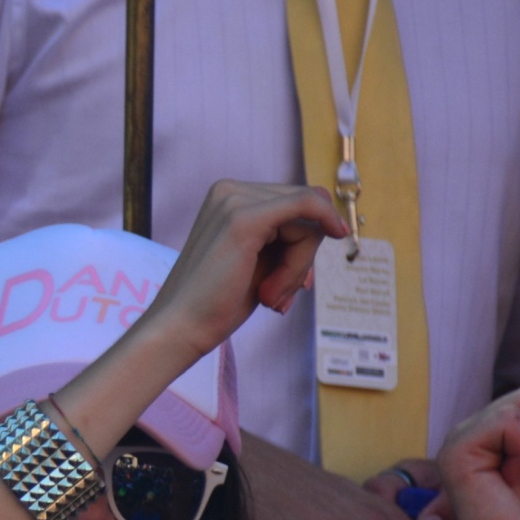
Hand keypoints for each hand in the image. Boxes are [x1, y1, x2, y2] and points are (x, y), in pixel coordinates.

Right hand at [140, 180, 348, 361]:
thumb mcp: (261, 261)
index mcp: (228, 198)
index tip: (296, 284)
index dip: (304, 244)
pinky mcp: (244, 219)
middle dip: (303, 255)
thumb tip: (334, 222)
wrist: (181, 328)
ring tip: (270, 297)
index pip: (293, 204)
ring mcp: (234, 201)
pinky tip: (338, 234)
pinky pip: (307, 206)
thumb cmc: (217, 303)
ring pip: (308, 217)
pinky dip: (325, 221)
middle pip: (304, 207)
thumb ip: (287, 239)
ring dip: (300, 264)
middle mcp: (229, 190)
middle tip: (277, 297)